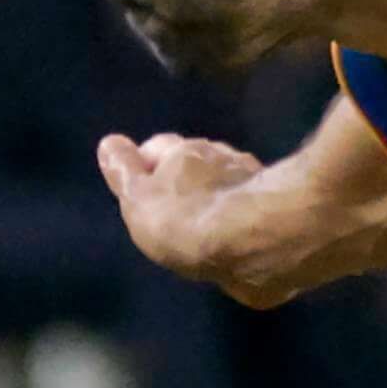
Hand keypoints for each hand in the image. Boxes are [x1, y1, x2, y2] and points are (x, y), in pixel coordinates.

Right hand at [99, 131, 309, 305]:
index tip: (141, 186)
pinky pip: (250, 210)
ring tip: (204, 226)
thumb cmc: (186, 220)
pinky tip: (233, 239)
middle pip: (195, 162)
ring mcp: (252, 181)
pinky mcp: (277, 211)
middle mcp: (220, 157)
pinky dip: (239, 219)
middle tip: (172, 208)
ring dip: (214, 197)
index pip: (157, 148)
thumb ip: (124, 173)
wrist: (257, 244)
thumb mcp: (139, 200)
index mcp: (182, 152)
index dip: (145, 164)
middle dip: (183, 179)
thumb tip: (109, 143)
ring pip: (225, 183)